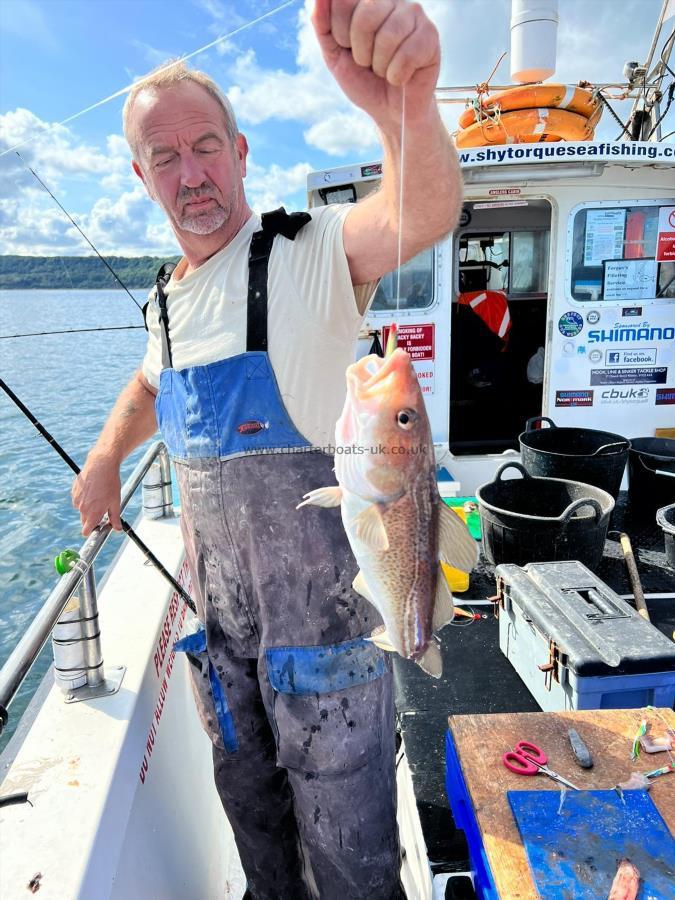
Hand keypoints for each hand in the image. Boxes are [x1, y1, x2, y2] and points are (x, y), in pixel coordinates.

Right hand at [71, 452, 121, 536]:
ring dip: (88, 507)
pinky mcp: (74, 492)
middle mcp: (82, 508)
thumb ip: (115, 518)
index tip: (97, 528)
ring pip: (81, 510)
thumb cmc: (110, 484)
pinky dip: (83, 499)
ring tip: (98, 496)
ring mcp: (77, 500)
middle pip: (84, 521)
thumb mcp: (116, 502)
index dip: (91, 531)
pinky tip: (92, 490)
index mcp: (93, 513)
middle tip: (102, 509)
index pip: (86, 531)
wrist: (101, 465)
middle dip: (92, 519)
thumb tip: (117, 529)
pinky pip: (78, 500)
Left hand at [312, 0, 440, 127]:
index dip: (341, 34)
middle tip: (369, 63)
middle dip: (361, 51)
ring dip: (380, 65)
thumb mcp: (334, 54)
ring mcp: (414, 15)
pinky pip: (407, 55)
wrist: (389, 111)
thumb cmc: (364, 80)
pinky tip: (401, 77)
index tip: (350, 49)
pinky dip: (397, 75)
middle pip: (366, 16)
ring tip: (385, 70)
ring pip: (388, 36)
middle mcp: (392, 1)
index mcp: (367, 0)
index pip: (343, 1)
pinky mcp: (431, 36)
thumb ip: (322, 24)